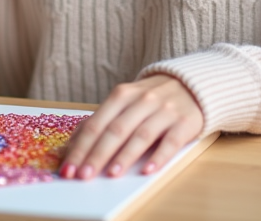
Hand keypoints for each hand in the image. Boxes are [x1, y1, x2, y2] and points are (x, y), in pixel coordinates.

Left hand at [60, 74, 203, 179]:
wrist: (192, 85)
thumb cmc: (150, 100)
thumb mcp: (124, 102)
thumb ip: (100, 121)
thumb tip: (70, 147)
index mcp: (122, 94)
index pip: (96, 124)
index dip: (80, 147)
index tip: (68, 168)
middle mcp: (142, 100)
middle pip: (115, 130)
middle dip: (97, 155)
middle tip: (84, 175)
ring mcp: (165, 110)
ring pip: (141, 135)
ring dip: (124, 157)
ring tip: (111, 175)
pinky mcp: (185, 122)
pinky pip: (170, 141)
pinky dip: (159, 156)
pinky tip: (147, 170)